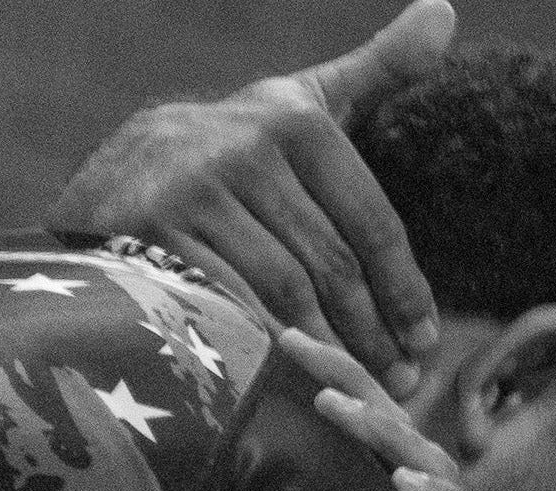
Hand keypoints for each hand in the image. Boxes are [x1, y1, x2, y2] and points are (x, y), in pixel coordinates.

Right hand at [50, 0, 454, 390]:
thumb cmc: (232, 159)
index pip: (371, 223)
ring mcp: (190, 192)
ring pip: (287, 295)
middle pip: (332, 266)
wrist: (110, 185)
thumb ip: (376, 70)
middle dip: (373, 334)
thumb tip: (444, 14)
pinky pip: (230, 311)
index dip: (405, 291)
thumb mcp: (298, 106)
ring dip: (331, 352)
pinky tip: (294, 379)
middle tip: (400, 382)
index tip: (425, 340)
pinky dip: (269, 354)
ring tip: (358, 388)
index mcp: (292, 118)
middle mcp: (241, 146)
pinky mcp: (150, 238)